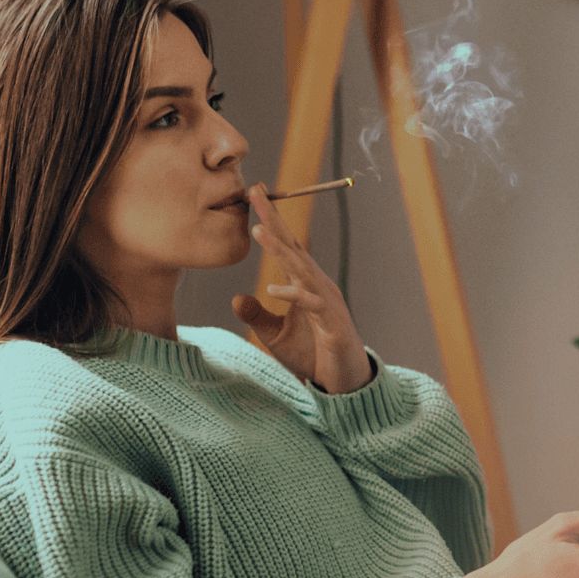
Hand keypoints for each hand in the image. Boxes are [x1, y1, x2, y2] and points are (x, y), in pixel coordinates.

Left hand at [231, 183, 372, 393]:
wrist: (343, 383)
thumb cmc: (313, 354)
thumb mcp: (275, 335)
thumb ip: (258, 315)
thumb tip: (235, 299)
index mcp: (305, 284)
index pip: (287, 246)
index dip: (271, 221)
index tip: (253, 195)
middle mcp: (317, 287)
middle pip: (294, 247)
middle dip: (274, 220)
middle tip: (254, 193)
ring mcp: (327, 303)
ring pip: (302, 270)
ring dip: (280, 250)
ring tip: (258, 231)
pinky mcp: (332, 325)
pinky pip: (311, 305)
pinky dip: (294, 295)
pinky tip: (273, 289)